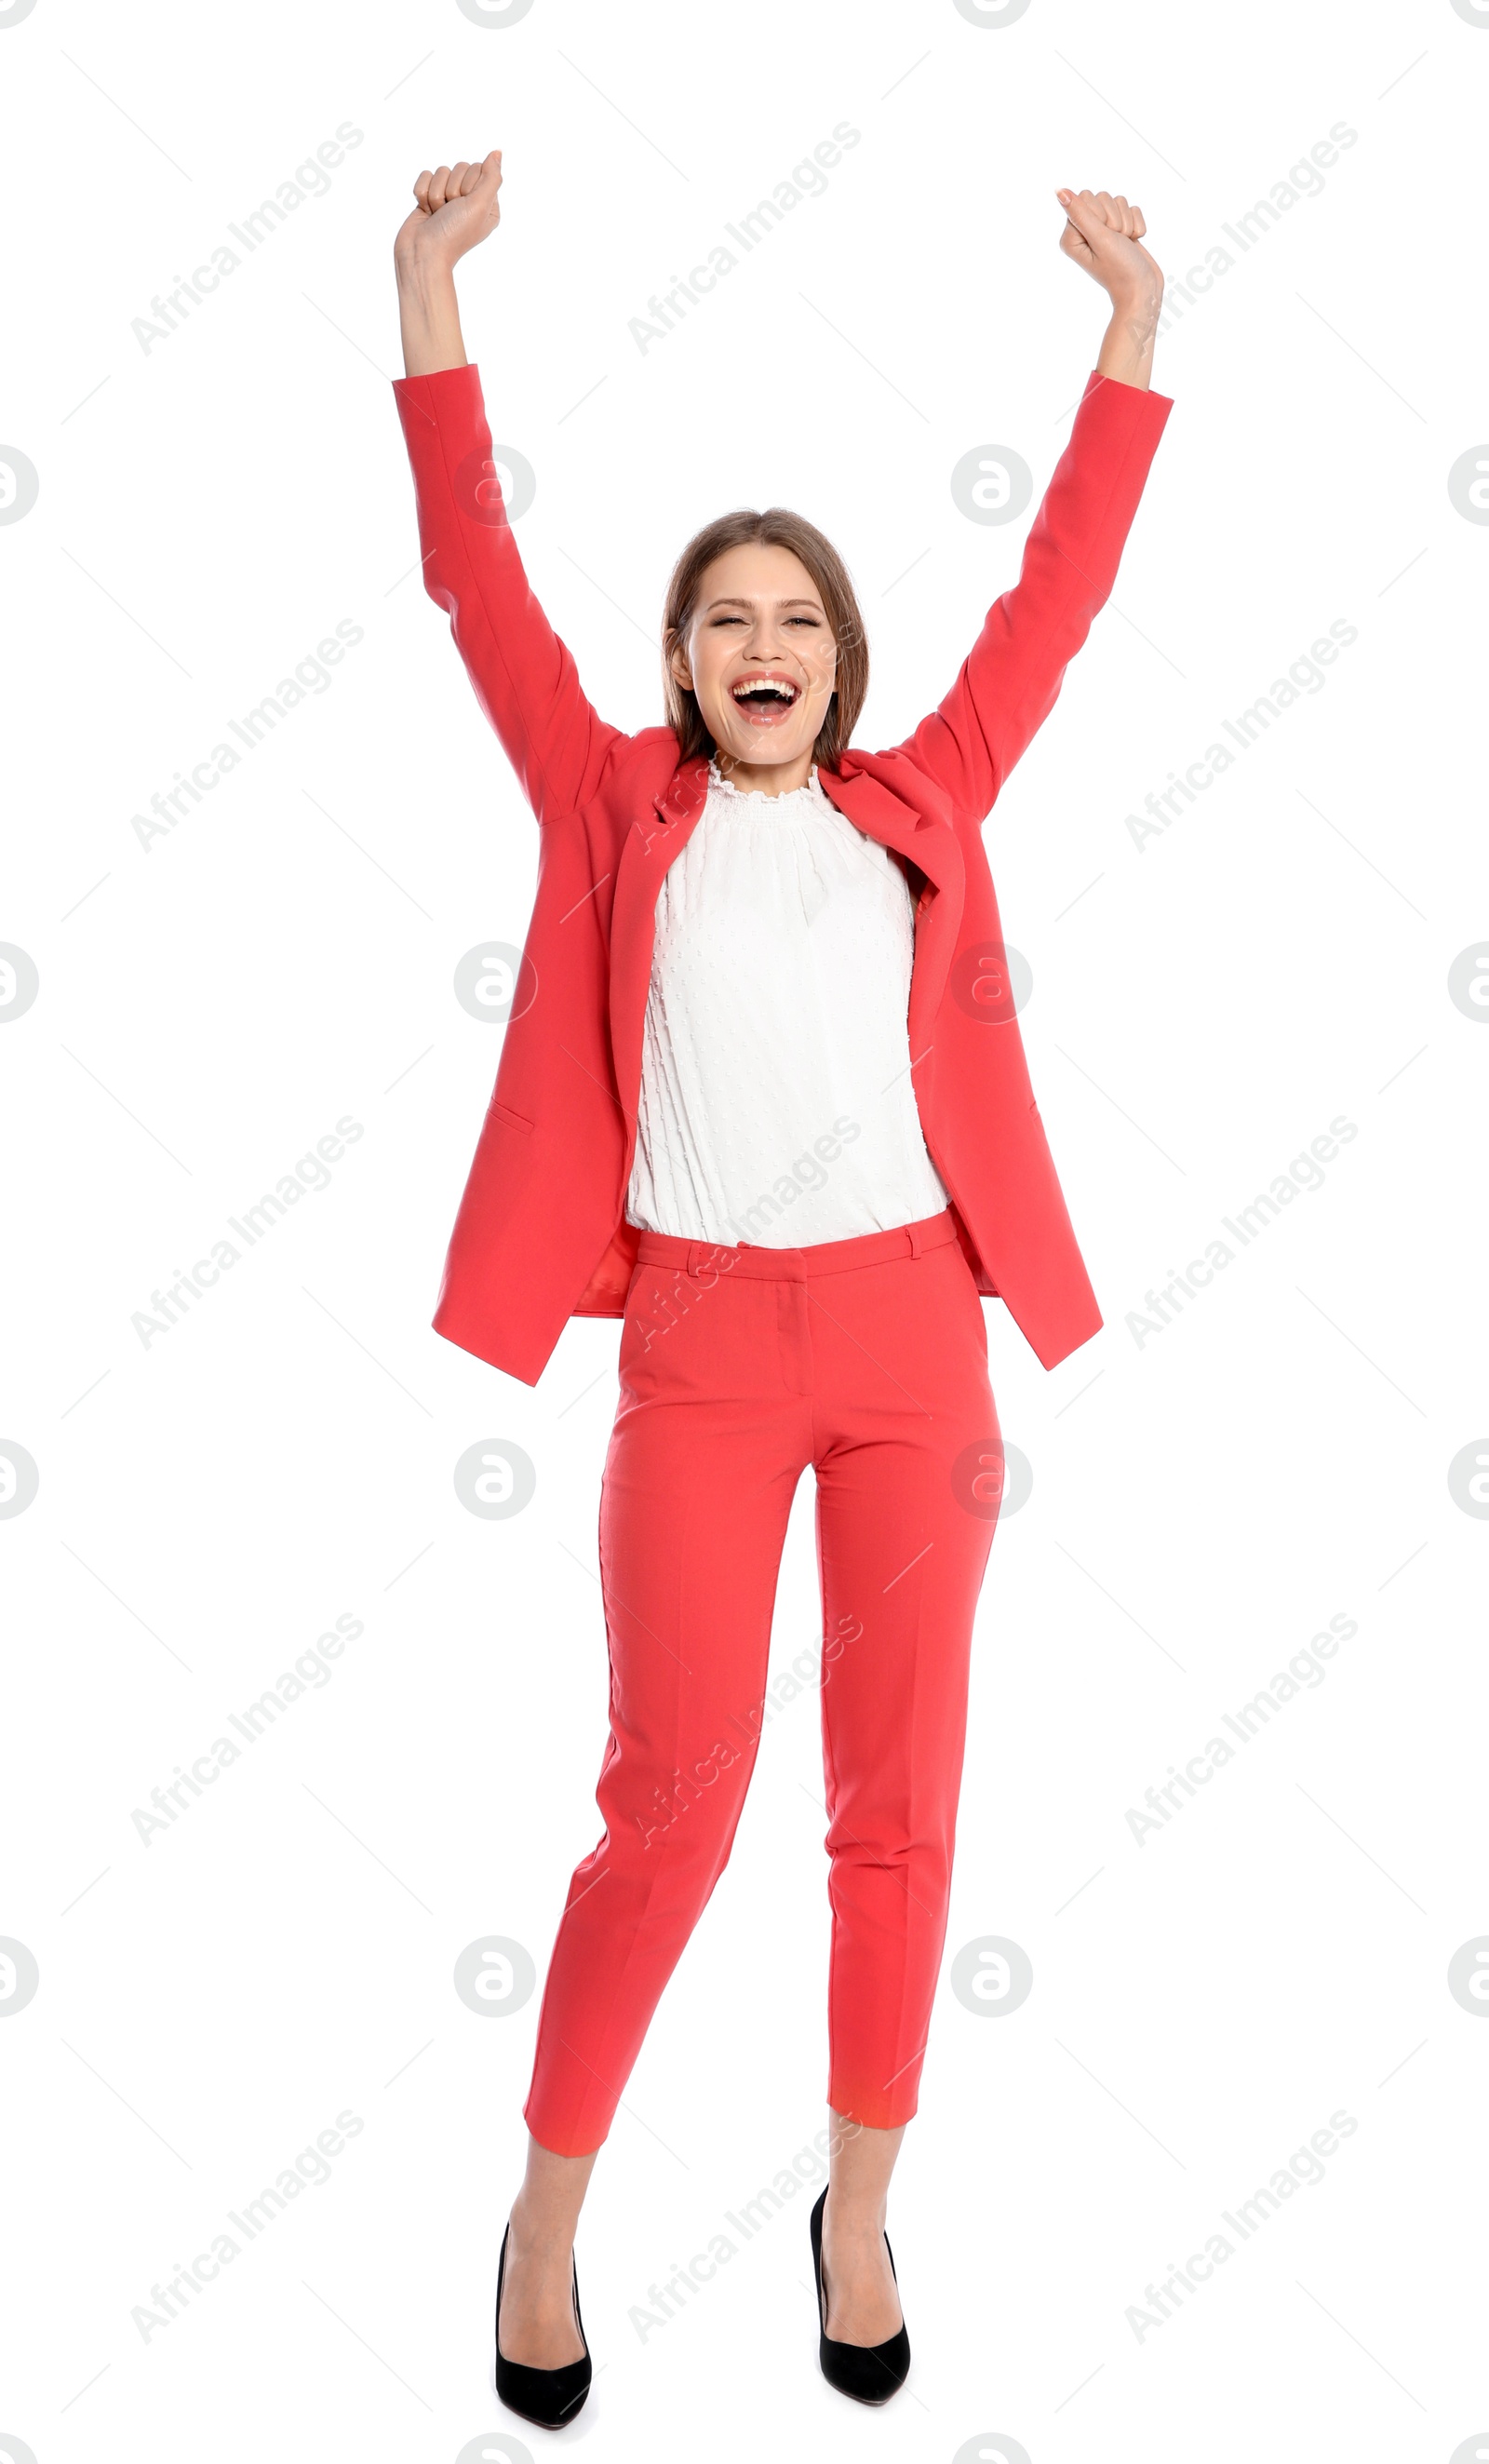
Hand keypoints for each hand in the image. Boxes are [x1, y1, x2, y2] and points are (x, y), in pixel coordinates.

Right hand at [395, 150, 502, 276]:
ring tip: (437, 215)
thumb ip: (492, 177)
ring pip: (441, 171)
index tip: (465, 205)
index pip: (479, 168)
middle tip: (450, 212)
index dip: (468, 184)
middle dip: (451, 190)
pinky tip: (426, 212)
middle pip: (460, 167)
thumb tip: (497, 153)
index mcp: (488, 203)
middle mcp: (470, 199)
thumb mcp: (480, 205)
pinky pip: (425, 176)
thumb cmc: (454, 234)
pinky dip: (423, 193)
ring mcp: (449, 198)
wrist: (423, 253)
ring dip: (436, 194)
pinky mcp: (430, 197)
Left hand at [1055, 187, 1161, 310]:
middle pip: (1102, 196)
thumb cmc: (1120, 270)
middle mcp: (1084, 230)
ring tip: (1124, 245)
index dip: (1100, 214)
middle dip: (1115, 218)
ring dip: (1127, 223)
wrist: (1144, 289)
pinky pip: (1132, 208)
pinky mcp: (1120, 228)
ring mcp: (1103, 229)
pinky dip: (1137, 225)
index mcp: (1071, 235)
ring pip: (1119, 201)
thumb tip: (1059, 191)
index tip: (1104, 237)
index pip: (1085, 197)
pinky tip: (1132, 243)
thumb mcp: (1099, 239)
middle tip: (1115, 243)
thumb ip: (1080, 213)